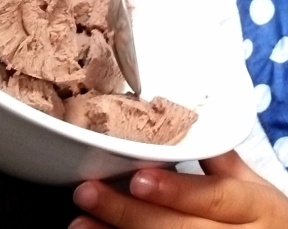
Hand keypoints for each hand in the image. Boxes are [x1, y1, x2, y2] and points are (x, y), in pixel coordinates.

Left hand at [69, 150, 287, 227]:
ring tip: (81, 224)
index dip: (175, 190)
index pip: (213, 198)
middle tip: (88, 194)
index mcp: (254, 208)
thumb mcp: (253, 190)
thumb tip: (186, 126)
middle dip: (129, 214)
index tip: (137, 179)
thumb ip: (221, 161)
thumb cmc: (264, 220)